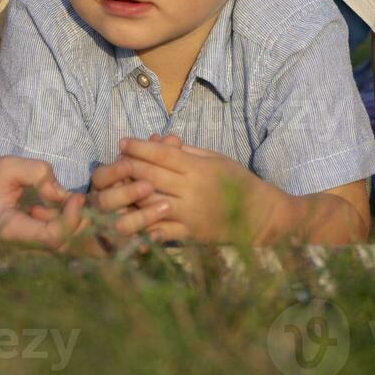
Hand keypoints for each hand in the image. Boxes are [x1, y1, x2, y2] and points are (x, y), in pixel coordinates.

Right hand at [0, 156, 85, 249]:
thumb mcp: (5, 167)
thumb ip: (38, 173)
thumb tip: (62, 193)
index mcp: (11, 233)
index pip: (54, 237)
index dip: (72, 218)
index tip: (76, 196)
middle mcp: (19, 250)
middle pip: (63, 247)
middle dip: (78, 222)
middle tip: (79, 197)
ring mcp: (22, 253)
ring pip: (59, 247)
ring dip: (67, 222)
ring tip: (58, 199)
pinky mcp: (24, 250)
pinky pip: (49, 243)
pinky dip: (57, 224)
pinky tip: (47, 207)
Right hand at [88, 134, 177, 244]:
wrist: (125, 222)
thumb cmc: (143, 184)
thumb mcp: (150, 166)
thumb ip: (158, 152)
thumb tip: (173, 139)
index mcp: (105, 185)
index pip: (100, 177)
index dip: (113, 171)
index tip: (129, 162)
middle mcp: (103, 206)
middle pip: (105, 201)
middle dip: (127, 192)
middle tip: (149, 186)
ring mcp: (112, 229)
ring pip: (119, 226)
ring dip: (140, 217)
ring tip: (167, 207)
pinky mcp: (124, 247)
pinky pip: (132, 247)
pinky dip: (145, 241)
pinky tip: (161, 236)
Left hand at [112, 137, 287, 242]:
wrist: (260, 215)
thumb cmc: (238, 180)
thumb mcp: (216, 158)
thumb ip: (186, 151)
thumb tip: (157, 140)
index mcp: (199, 169)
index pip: (162, 154)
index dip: (140, 147)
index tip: (123, 141)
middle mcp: (192, 190)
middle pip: (151, 176)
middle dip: (129, 166)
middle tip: (114, 161)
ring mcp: (190, 214)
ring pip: (149, 203)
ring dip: (129, 195)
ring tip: (115, 187)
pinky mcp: (189, 234)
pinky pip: (160, 231)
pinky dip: (141, 226)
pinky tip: (126, 218)